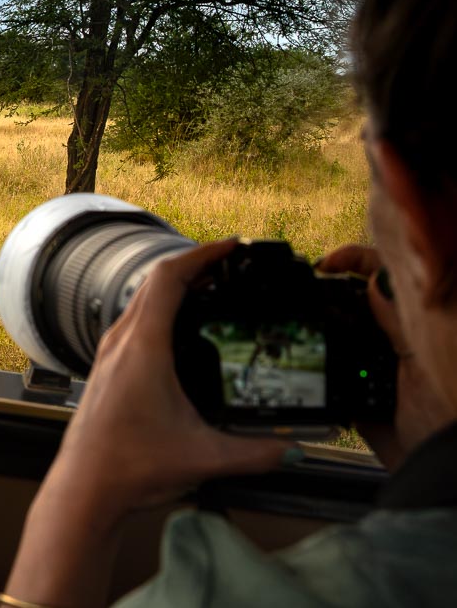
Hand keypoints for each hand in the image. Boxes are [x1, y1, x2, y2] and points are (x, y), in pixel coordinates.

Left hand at [41, 240, 295, 515]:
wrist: (84, 488)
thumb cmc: (128, 467)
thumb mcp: (204, 458)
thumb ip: (256, 453)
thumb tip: (292, 447)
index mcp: (143, 347)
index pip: (170, 278)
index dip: (203, 255)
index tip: (231, 248)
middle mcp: (121, 342)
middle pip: (155, 281)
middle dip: (194, 265)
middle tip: (230, 264)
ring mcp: (109, 353)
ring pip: (141, 299)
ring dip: (174, 286)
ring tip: (211, 289)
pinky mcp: (106, 368)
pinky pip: (134, 320)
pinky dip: (159, 309)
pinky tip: (180, 328)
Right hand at [317, 244, 447, 469]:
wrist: (438, 473)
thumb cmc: (448, 417)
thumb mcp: (426, 360)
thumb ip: (400, 319)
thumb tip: (373, 277)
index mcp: (415, 320)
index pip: (384, 272)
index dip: (353, 259)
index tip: (323, 265)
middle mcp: (394, 337)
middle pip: (353, 297)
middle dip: (323, 290)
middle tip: (296, 291)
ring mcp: (372, 365)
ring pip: (334, 332)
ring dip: (313, 327)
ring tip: (291, 324)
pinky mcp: (354, 396)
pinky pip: (325, 374)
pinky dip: (310, 366)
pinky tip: (297, 361)